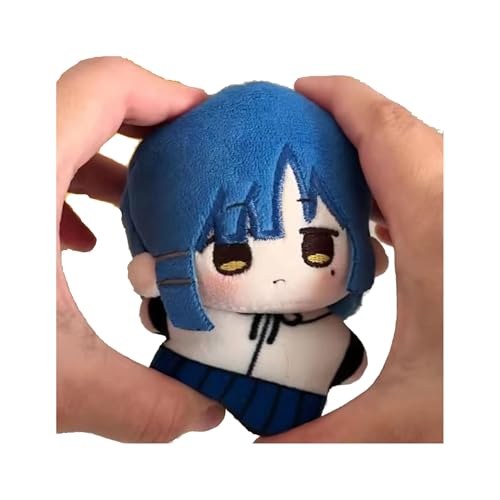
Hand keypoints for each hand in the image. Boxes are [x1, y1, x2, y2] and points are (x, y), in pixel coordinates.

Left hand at [57, 57, 224, 441]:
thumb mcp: (53, 384)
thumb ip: (143, 403)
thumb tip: (205, 414)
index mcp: (19, 181)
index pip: (101, 90)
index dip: (163, 92)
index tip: (204, 119)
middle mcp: (3, 172)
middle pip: (82, 106)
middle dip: (145, 129)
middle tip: (190, 161)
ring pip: (53, 140)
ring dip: (107, 166)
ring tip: (148, 205)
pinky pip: (29, 176)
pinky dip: (66, 195)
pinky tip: (81, 242)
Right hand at [258, 76, 442, 442]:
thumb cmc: (493, 399)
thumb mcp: (409, 422)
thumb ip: (325, 438)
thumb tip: (261, 451)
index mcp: (442, 228)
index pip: (384, 132)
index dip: (340, 99)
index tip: (300, 88)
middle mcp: (463, 213)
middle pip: (400, 137)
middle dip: (344, 125)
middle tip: (294, 138)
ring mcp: (472, 226)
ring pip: (419, 164)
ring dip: (371, 160)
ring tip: (321, 178)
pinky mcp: (473, 244)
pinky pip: (433, 193)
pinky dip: (395, 193)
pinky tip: (373, 231)